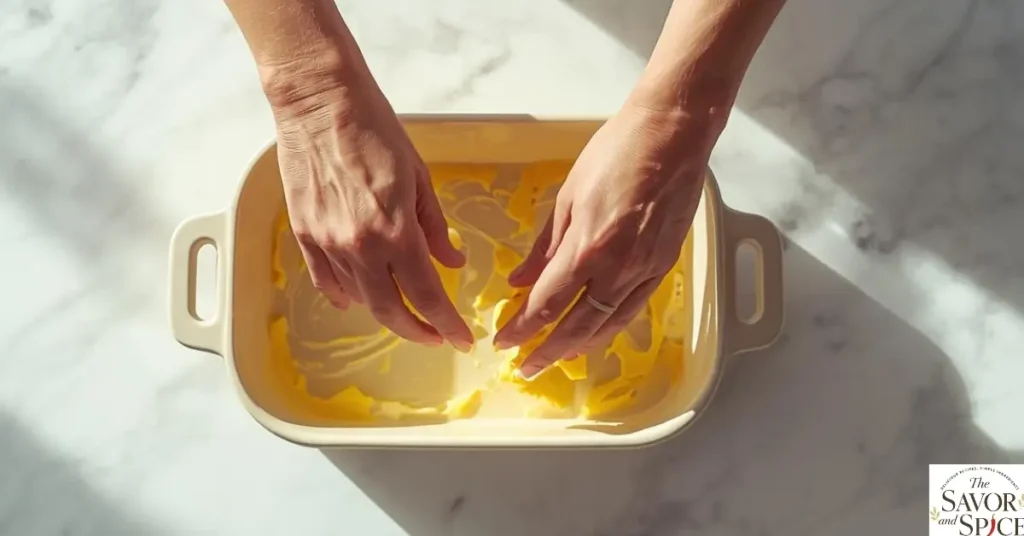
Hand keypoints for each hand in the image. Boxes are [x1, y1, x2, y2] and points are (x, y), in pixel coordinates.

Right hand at [270, 69, 473, 350]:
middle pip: (390, 310)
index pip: (426, 294)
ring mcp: (328, 243)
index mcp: (396, 230)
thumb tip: (452, 261)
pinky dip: (345, 296)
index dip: (447, 322)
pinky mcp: (304, 234)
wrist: (320, 103)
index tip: (462, 338)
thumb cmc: (375, 130)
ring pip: (359, 299)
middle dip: (418, 330)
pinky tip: (358, 300)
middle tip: (436, 336)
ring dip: (385, 312)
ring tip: (405, 313)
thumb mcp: (419, 177)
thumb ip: (435, 227)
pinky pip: (326, 280)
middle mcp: (360, 246)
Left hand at [493, 104, 718, 377]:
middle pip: (577, 326)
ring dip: (580, 347)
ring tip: (557, 359)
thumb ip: (545, 247)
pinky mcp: (664, 265)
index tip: (504, 343)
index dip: (523, 329)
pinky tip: (596, 333)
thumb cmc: (617, 153)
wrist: (673, 134)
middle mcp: (618, 269)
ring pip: (608, 325)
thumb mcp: (568, 197)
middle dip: (548, 351)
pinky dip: (610, 328)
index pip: (547, 304)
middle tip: (526, 368)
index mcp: (587, 249)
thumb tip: (519, 280)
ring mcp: (645, 270)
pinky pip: (632, 309)